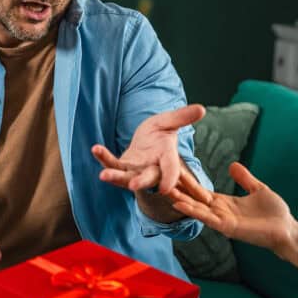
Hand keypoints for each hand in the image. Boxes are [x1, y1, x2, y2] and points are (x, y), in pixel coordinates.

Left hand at [92, 104, 207, 196]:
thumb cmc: (160, 133)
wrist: (147, 140)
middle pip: (147, 178)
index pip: (171, 169)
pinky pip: (112, 164)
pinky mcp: (122, 167)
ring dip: (115, 176)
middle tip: (133, 185)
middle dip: (140, 182)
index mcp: (167, 157)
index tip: (166, 189)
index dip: (170, 178)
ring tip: (103, 175)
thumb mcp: (169, 122)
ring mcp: (136, 170)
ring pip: (126, 177)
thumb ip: (182, 117)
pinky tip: (95, 148)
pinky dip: (104, 158)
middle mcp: (152, 168)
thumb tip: (202, 108)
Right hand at [168, 162, 294, 255]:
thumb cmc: (275, 213)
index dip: (188, 181)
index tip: (174, 171)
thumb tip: (233, 165)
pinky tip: (180, 204)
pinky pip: (206, 218)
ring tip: (164, 190)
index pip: (201, 190)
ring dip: (180, 200)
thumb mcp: (258, 189)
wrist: (286, 229)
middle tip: (160, 179)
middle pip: (194, 198)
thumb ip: (244, 178)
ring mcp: (222, 219)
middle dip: (179, 189)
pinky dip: (193, 211)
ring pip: (196, 208)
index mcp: (225, 202)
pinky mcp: (227, 227)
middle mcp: (220, 211)